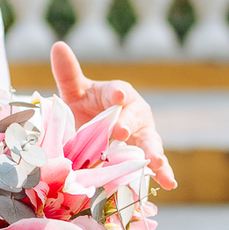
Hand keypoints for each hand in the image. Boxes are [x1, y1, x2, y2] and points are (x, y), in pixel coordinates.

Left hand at [50, 40, 176, 191]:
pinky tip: (169, 184)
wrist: (92, 135)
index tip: (116, 95)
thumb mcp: (75, 92)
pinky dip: (164, 174)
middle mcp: (135, 113)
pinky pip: (156, 165)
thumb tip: (58, 45)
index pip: (118, 91)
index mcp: (119, 94)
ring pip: (150, 142)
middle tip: (120, 133)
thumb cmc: (87, 108)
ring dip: (153, 152)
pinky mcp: (146, 156)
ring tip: (156, 162)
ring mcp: (143, 136)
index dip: (117, 93)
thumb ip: (68, 72)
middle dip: (128, 124)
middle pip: (135, 117)